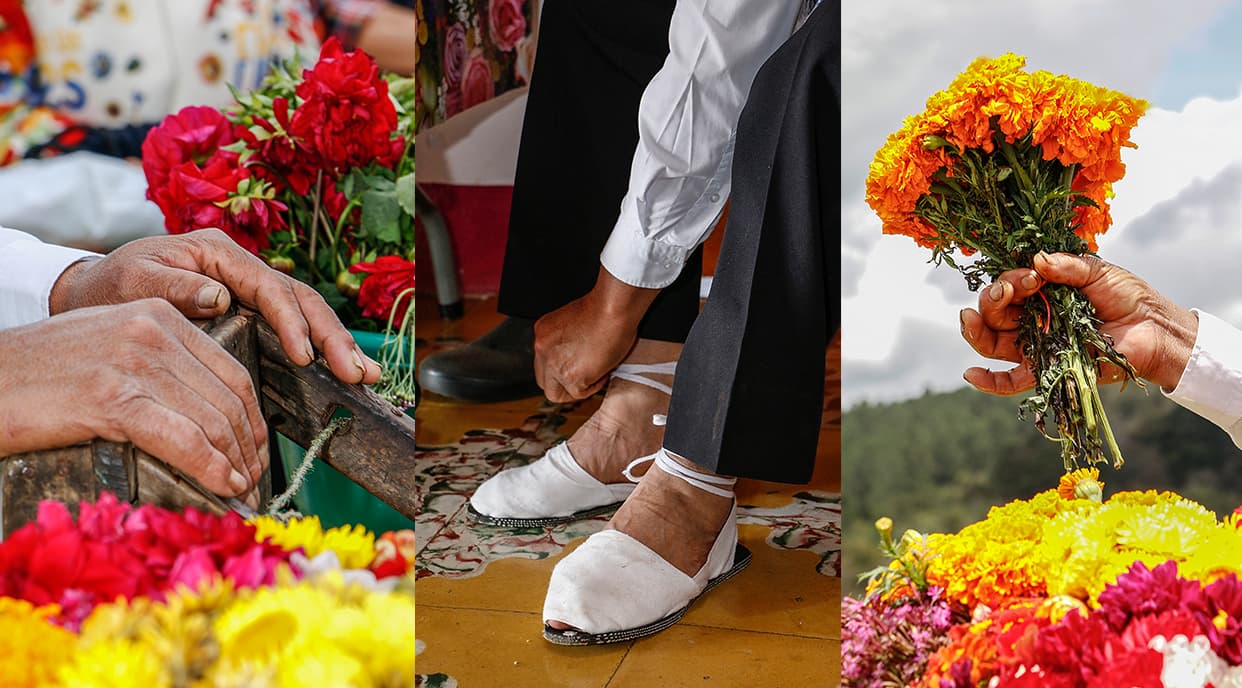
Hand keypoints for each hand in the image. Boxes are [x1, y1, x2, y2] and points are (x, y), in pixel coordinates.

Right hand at [0, 299, 267, 502]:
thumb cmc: (40, 374)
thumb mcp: (111, 348)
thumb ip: (160, 365)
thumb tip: (206, 412)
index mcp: (159, 315)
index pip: (232, 370)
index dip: (253, 418)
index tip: (256, 449)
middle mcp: (153, 331)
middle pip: (229, 398)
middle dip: (249, 446)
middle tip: (254, 478)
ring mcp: (133, 363)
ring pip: (212, 420)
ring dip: (236, 463)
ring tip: (241, 489)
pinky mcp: (112, 399)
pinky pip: (183, 438)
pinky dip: (211, 468)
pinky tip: (223, 486)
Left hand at [49, 229, 379, 384]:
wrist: (89, 296)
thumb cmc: (108, 287)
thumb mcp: (134, 280)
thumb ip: (176, 285)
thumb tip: (220, 297)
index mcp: (218, 252)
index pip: (270, 287)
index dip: (293, 322)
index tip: (305, 356)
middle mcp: (240, 268)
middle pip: (301, 299)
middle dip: (332, 337)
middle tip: (356, 372)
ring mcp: (247, 289)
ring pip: (305, 314)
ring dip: (336, 345)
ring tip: (363, 375)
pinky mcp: (248, 312)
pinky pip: (291, 328)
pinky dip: (319, 350)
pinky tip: (340, 371)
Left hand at [533, 267, 659, 401]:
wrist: (613, 308)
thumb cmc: (605, 309)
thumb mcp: (574, 322)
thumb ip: (567, 342)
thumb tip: (576, 357)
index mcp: (542, 333)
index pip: (543, 363)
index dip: (561, 369)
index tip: (577, 367)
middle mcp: (542, 348)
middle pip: (544, 381)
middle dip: (563, 384)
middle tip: (585, 377)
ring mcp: (553, 364)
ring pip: (556, 393)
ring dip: (576, 388)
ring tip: (596, 373)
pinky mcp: (570, 377)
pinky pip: (578, 393)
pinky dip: (594, 386)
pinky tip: (604, 371)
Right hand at [960, 252, 1199, 394]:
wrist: (1156, 330)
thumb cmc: (1129, 298)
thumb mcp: (1098, 272)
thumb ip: (1068, 265)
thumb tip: (1036, 261)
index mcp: (1040, 295)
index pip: (1008, 287)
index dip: (1011, 280)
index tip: (1034, 276)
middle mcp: (1032, 320)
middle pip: (993, 314)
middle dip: (993, 299)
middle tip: (1011, 290)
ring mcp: (1037, 347)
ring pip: (992, 343)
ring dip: (976, 331)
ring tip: (970, 318)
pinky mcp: (1047, 372)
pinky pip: (1011, 382)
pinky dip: (988, 382)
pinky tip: (971, 374)